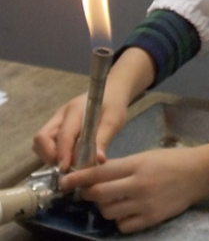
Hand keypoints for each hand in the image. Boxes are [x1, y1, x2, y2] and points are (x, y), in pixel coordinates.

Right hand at [33, 47, 156, 170]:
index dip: (63, 154)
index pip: (63, 134)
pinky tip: (68, 158)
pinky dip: (52, 153)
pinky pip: (46, 142)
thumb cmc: (114, 105)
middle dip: (50, 156)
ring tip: (67, 164)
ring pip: (41, 141)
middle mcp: (61, 114)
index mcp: (75, 109)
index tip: (66, 169)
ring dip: (49, 156)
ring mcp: (56, 120)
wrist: (112, 93)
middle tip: (66, 168)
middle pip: (42, 137)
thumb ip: (104, 139)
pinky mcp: (56, 126)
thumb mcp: (114, 120)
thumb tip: (98, 160)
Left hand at [59, 142, 208, 232]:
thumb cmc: (172, 160)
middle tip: (88, 191)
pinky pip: (123, 225)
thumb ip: (123, 166)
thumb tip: (96, 175)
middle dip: (88, 194)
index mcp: (137, 164)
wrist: (199, 173)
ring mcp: (144, 203)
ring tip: (112, 200)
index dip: (78, 177)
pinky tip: (127, 211)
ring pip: (108, 211)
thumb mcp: (146, 156)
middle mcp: (138, 184)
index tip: (64, 181)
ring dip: (104, 207)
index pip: (100, 172)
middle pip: (99, 194)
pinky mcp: (151, 218)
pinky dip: (120, 220)